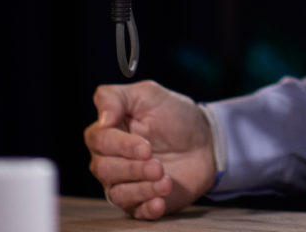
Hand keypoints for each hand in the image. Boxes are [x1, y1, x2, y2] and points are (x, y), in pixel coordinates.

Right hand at [83, 80, 216, 219]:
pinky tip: (159, 201)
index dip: (120, 146)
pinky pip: (135, 211)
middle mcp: (112, 159)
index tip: (146, 146)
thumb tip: (102, 119)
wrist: (206, 141)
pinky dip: (147, 207)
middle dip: (133, 168)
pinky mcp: (142, 201)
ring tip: (165, 179)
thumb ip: (116, 98)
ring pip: (118, 192)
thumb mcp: (149, 94)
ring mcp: (126, 182)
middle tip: (157, 164)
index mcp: (110, 132)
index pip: (99, 141)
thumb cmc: (176, 117)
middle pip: (104, 169)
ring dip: (142, 188)